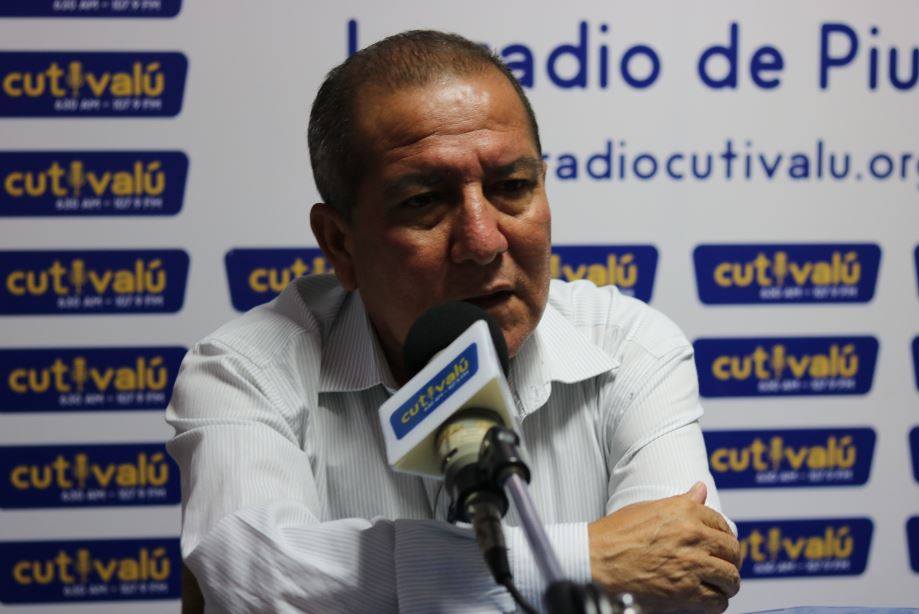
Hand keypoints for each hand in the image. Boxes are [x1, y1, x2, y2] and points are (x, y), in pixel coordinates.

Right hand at [587, 482, 740, 612]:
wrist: (597, 560)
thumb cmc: (616, 533)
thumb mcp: (649, 508)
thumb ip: (680, 501)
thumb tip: (700, 489)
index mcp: (685, 512)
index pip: (722, 524)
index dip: (724, 535)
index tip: (721, 543)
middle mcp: (693, 536)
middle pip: (732, 551)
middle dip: (731, 559)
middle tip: (724, 565)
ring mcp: (692, 565)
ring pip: (730, 578)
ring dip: (727, 582)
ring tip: (720, 585)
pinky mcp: (686, 592)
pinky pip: (717, 601)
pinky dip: (716, 602)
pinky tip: (709, 598)